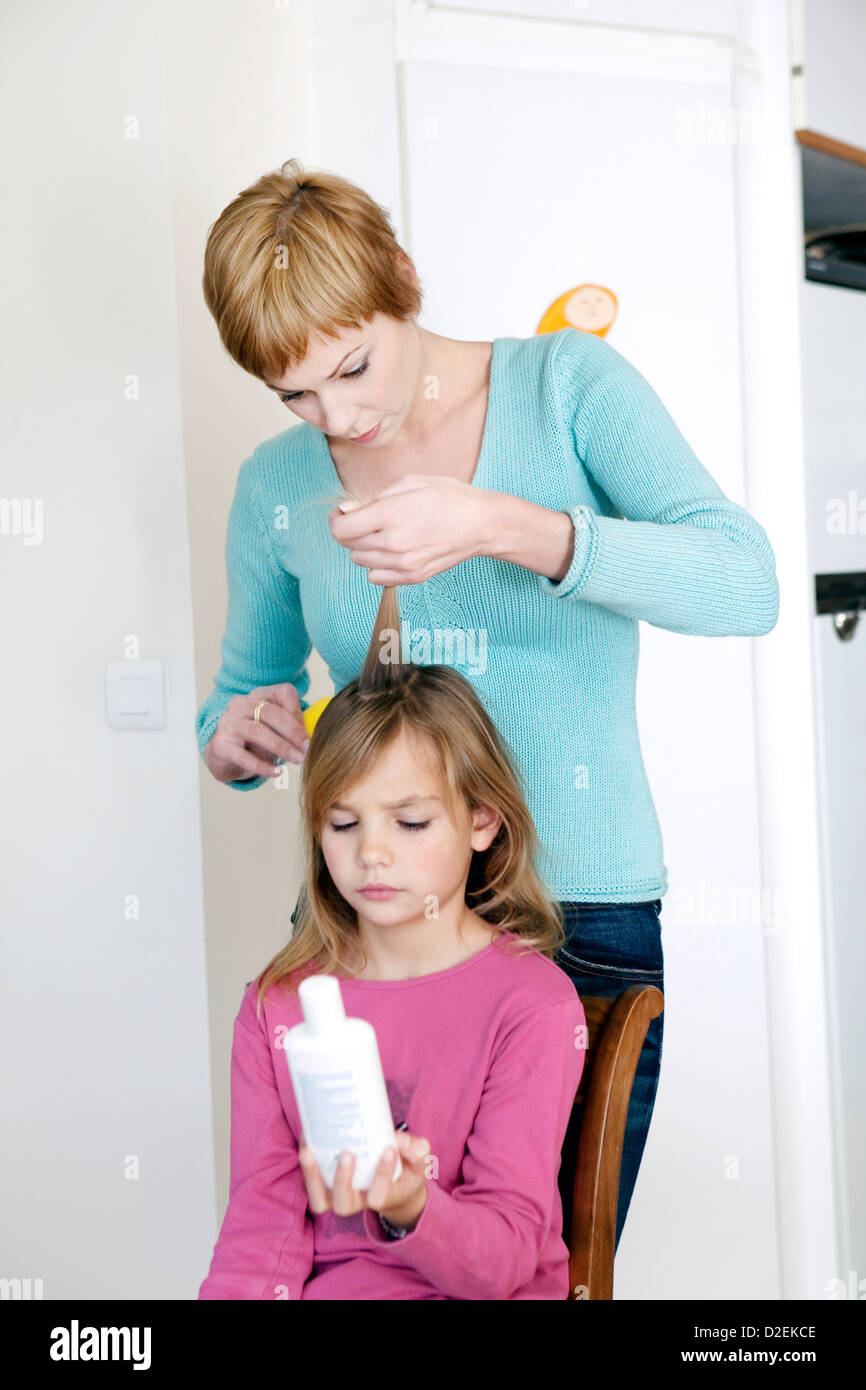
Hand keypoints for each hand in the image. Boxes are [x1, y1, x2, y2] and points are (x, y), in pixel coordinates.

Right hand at [204, 682, 308, 782]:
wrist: (225, 756)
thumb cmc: (256, 740)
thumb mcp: (276, 730)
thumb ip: (293, 727)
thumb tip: (312, 737)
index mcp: (259, 695)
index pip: (283, 693)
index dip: (298, 713)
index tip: (308, 735)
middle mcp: (241, 704)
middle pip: (270, 712)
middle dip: (292, 731)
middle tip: (307, 749)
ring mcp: (228, 722)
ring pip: (257, 731)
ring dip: (281, 746)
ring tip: (297, 759)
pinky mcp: (220, 744)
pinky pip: (243, 756)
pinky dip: (262, 766)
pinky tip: (276, 772)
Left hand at [299, 1130, 429, 1229]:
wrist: (394, 1184)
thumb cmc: (406, 1171)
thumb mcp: (418, 1162)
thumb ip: (416, 1151)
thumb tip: (401, 1142)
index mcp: (383, 1198)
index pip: (379, 1196)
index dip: (383, 1175)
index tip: (389, 1149)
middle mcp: (358, 1201)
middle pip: (344, 1205)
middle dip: (343, 1180)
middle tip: (348, 1153)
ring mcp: (340, 1196)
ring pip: (320, 1200)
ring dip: (313, 1177)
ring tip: (310, 1151)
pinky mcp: (326, 1185)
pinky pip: (311, 1182)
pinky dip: (306, 1164)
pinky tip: (307, 1138)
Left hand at [328, 474, 489, 584]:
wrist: (482, 524)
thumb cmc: (450, 497)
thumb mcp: (411, 483)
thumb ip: (374, 498)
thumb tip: (346, 511)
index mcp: (390, 515)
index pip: (340, 528)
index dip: (336, 519)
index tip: (344, 513)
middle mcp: (393, 543)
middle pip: (348, 545)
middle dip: (351, 530)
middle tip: (368, 519)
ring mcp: (402, 564)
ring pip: (360, 561)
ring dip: (364, 547)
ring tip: (385, 534)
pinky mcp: (412, 577)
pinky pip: (376, 577)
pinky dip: (377, 565)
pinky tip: (393, 551)